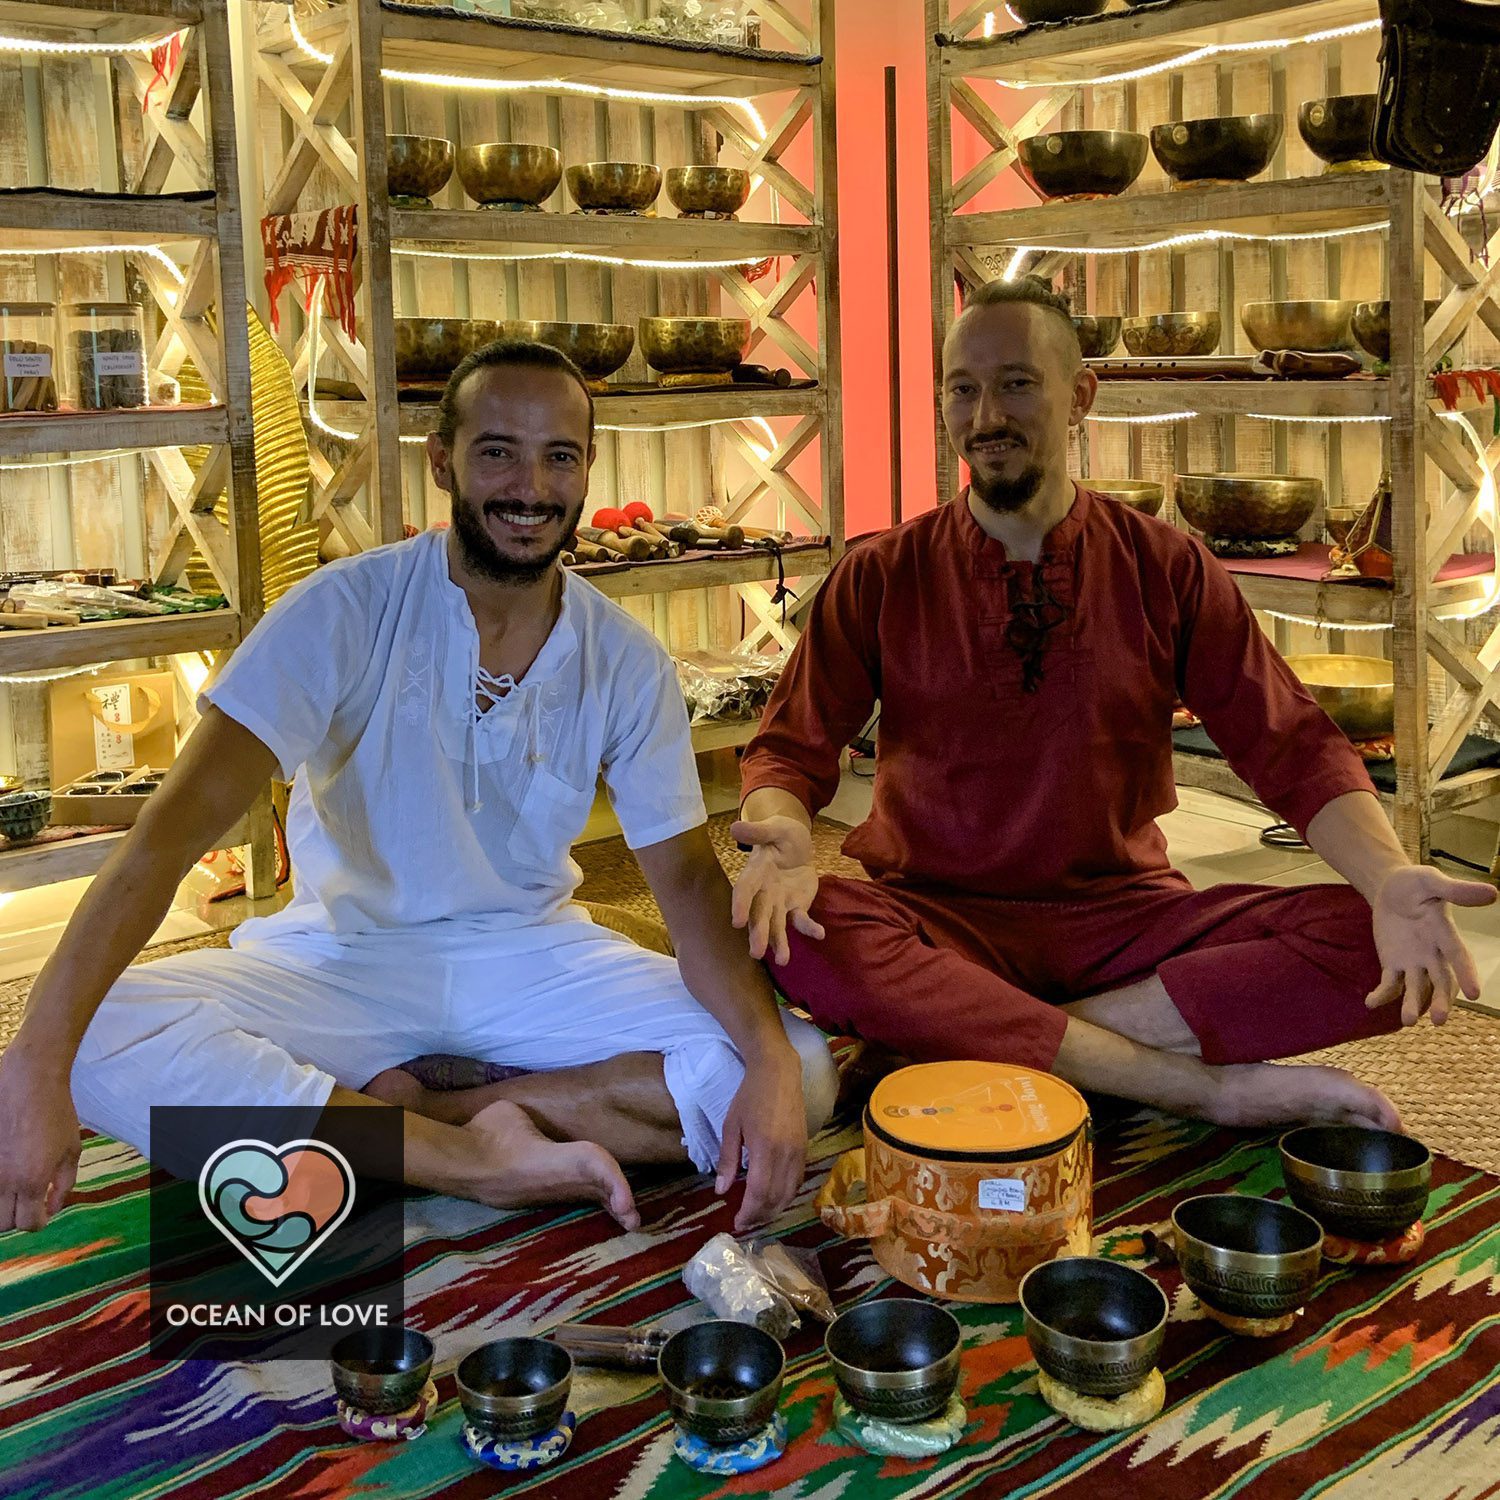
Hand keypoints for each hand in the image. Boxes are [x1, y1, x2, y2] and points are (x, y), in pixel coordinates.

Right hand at [0, 1048, 81, 1231]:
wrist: (28, 1081)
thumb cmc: (56, 1112)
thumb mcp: (71, 1149)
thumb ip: (63, 1184)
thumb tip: (51, 1209)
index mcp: (32, 1181)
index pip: (28, 1224)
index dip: (38, 1221)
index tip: (42, 1211)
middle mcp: (4, 1180)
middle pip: (2, 1224)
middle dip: (16, 1217)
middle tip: (27, 1201)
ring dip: (1, 1204)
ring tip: (13, 1188)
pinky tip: (6, 1170)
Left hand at [715, 1051, 807, 1232]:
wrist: (778, 1073)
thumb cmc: (749, 1097)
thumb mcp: (731, 1126)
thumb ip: (727, 1160)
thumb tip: (721, 1191)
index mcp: (765, 1149)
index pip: (758, 1193)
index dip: (748, 1213)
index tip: (736, 1224)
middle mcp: (786, 1155)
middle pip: (775, 1198)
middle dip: (759, 1216)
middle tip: (744, 1223)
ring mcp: (799, 1153)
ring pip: (789, 1194)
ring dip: (773, 1210)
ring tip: (757, 1215)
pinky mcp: (805, 1150)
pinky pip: (797, 1182)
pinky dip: (785, 1196)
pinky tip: (773, 1199)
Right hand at [729, 815, 824, 965]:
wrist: (798, 845)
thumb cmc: (781, 834)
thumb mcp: (774, 828)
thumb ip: (758, 831)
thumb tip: (735, 826)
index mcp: (755, 872)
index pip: (744, 890)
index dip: (740, 904)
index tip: (736, 922)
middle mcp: (763, 893)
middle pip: (759, 914)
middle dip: (758, 932)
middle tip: (756, 953)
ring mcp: (779, 903)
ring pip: (776, 925)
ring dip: (778, 942)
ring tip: (783, 960)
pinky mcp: (796, 908)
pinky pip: (801, 921)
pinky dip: (809, 928)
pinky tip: (820, 934)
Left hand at [1366, 865, 1496, 1024]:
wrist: (1390, 887)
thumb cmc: (1415, 883)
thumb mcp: (1432, 881)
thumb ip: (1456, 890)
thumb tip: (1493, 893)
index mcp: (1445, 933)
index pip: (1458, 956)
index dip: (1466, 974)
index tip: (1474, 994)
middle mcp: (1434, 953)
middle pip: (1440, 981)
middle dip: (1440, 1000)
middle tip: (1438, 1020)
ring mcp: (1414, 961)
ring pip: (1416, 988)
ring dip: (1412, 1004)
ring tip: (1406, 1021)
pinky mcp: (1393, 964)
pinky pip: (1389, 983)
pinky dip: (1382, 994)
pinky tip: (1371, 1003)